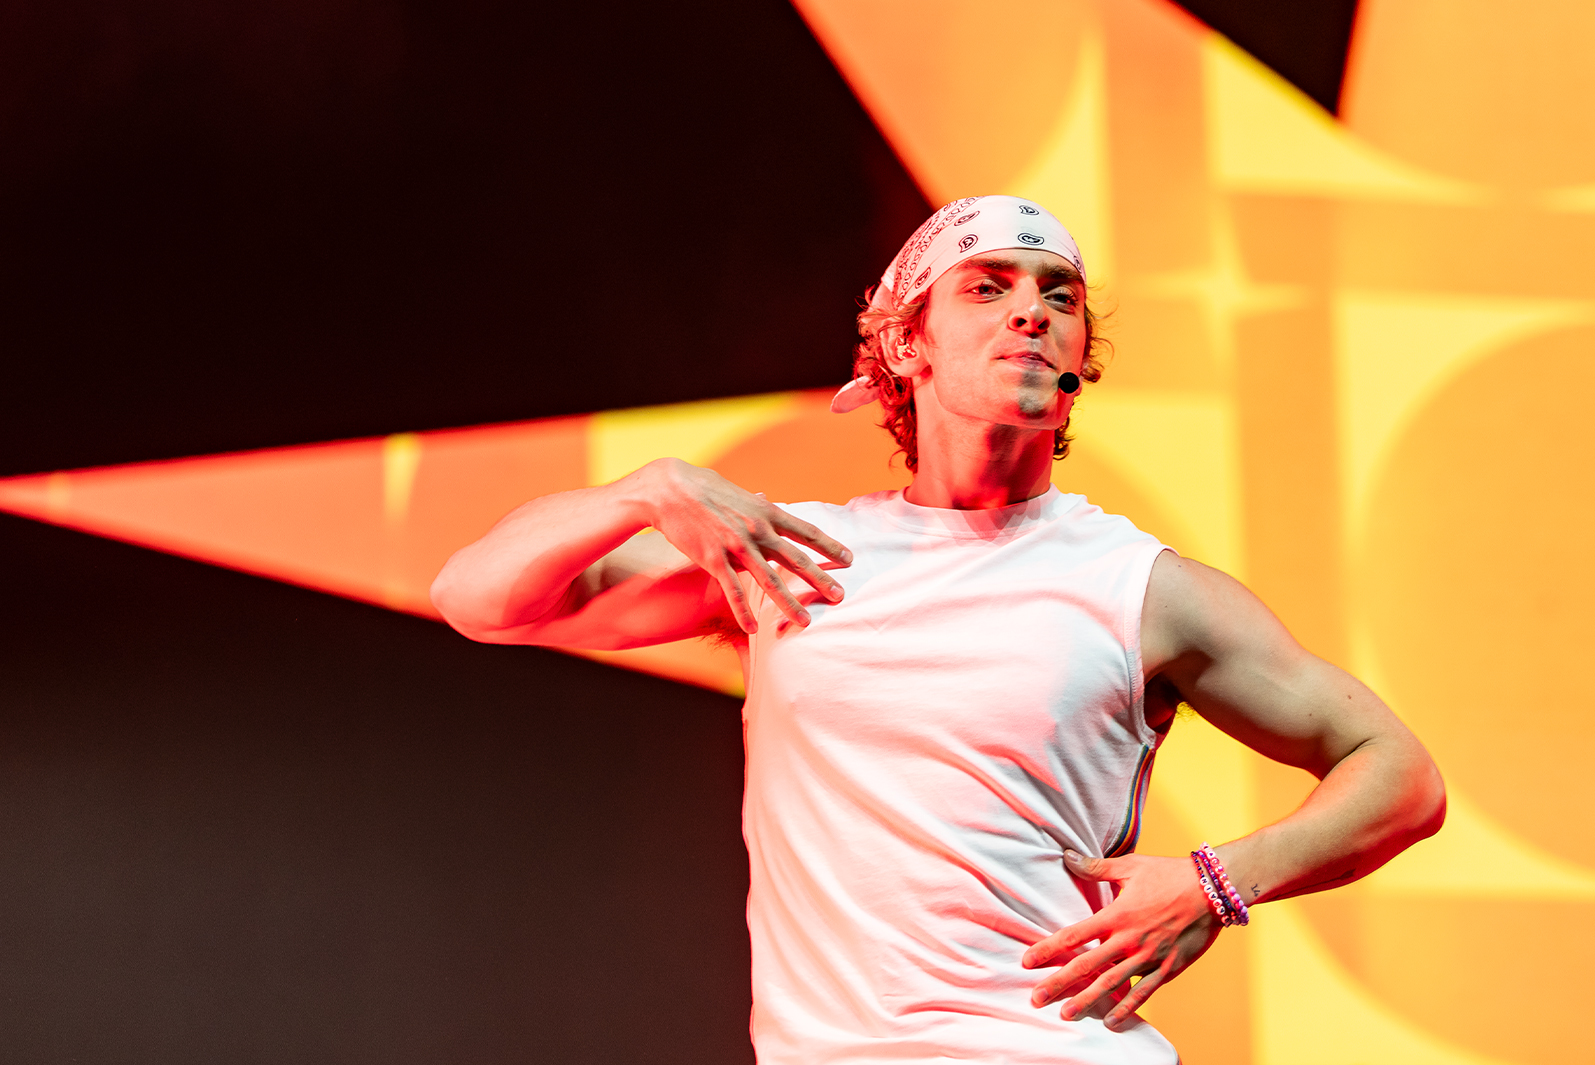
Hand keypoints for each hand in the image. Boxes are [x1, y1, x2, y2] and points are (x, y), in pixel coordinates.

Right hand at [644, 458, 851, 632]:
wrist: (669, 489)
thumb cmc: (703, 488)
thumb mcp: (736, 492)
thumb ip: (754, 502)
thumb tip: (767, 498)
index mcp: (766, 511)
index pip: (806, 531)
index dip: (829, 546)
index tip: (849, 559)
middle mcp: (757, 529)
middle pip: (796, 559)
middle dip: (820, 579)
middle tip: (840, 596)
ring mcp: (736, 546)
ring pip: (769, 580)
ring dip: (789, 603)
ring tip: (805, 621)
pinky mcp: (714, 559)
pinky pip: (732, 591)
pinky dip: (743, 612)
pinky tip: (753, 629)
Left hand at [1022, 850, 1220, 1030]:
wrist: (1214, 890)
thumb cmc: (1169, 874)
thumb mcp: (1130, 866)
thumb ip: (1096, 867)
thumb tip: (1067, 855)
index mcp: (1116, 915)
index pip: (1074, 936)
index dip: (1048, 949)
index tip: (1028, 962)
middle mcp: (1129, 940)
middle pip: (1086, 966)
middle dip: (1059, 983)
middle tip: (1036, 998)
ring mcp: (1149, 957)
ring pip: (1112, 985)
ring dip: (1087, 1000)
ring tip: (1066, 1013)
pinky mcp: (1168, 969)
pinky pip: (1144, 993)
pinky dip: (1127, 1008)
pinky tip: (1110, 1020)